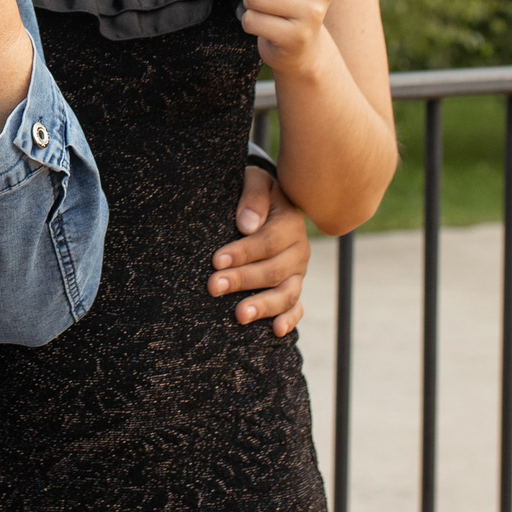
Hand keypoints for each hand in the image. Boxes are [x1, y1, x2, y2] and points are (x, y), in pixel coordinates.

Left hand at [214, 164, 310, 334]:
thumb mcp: (256, 180)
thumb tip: (246, 225)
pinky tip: (275, 331)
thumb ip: (253, 197)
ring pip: (286, 293)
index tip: (216, 260)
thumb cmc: (257, 190)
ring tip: (239, 315)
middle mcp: (298, 250)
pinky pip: (296, 306)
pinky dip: (289, 319)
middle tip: (213, 287)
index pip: (268, 242)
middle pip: (273, 270)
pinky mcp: (293, 286)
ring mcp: (297, 271)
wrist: (271, 199)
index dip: (242, 252)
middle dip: (242, 280)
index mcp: (290, 223)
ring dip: (263, 305)